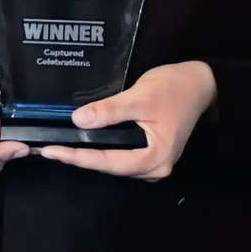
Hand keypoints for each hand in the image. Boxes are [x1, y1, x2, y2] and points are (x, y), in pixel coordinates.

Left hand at [40, 61, 216, 180]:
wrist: (201, 83)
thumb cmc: (173, 89)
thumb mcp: (139, 98)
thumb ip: (109, 111)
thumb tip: (78, 121)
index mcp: (154, 159)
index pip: (108, 162)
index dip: (77, 156)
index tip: (50, 151)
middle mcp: (155, 168)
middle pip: (111, 167)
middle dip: (80, 158)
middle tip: (49, 150)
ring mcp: (155, 163)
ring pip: (115, 164)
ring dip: (90, 155)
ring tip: (62, 147)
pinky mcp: (152, 153)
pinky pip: (123, 156)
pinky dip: (104, 151)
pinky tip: (85, 143)